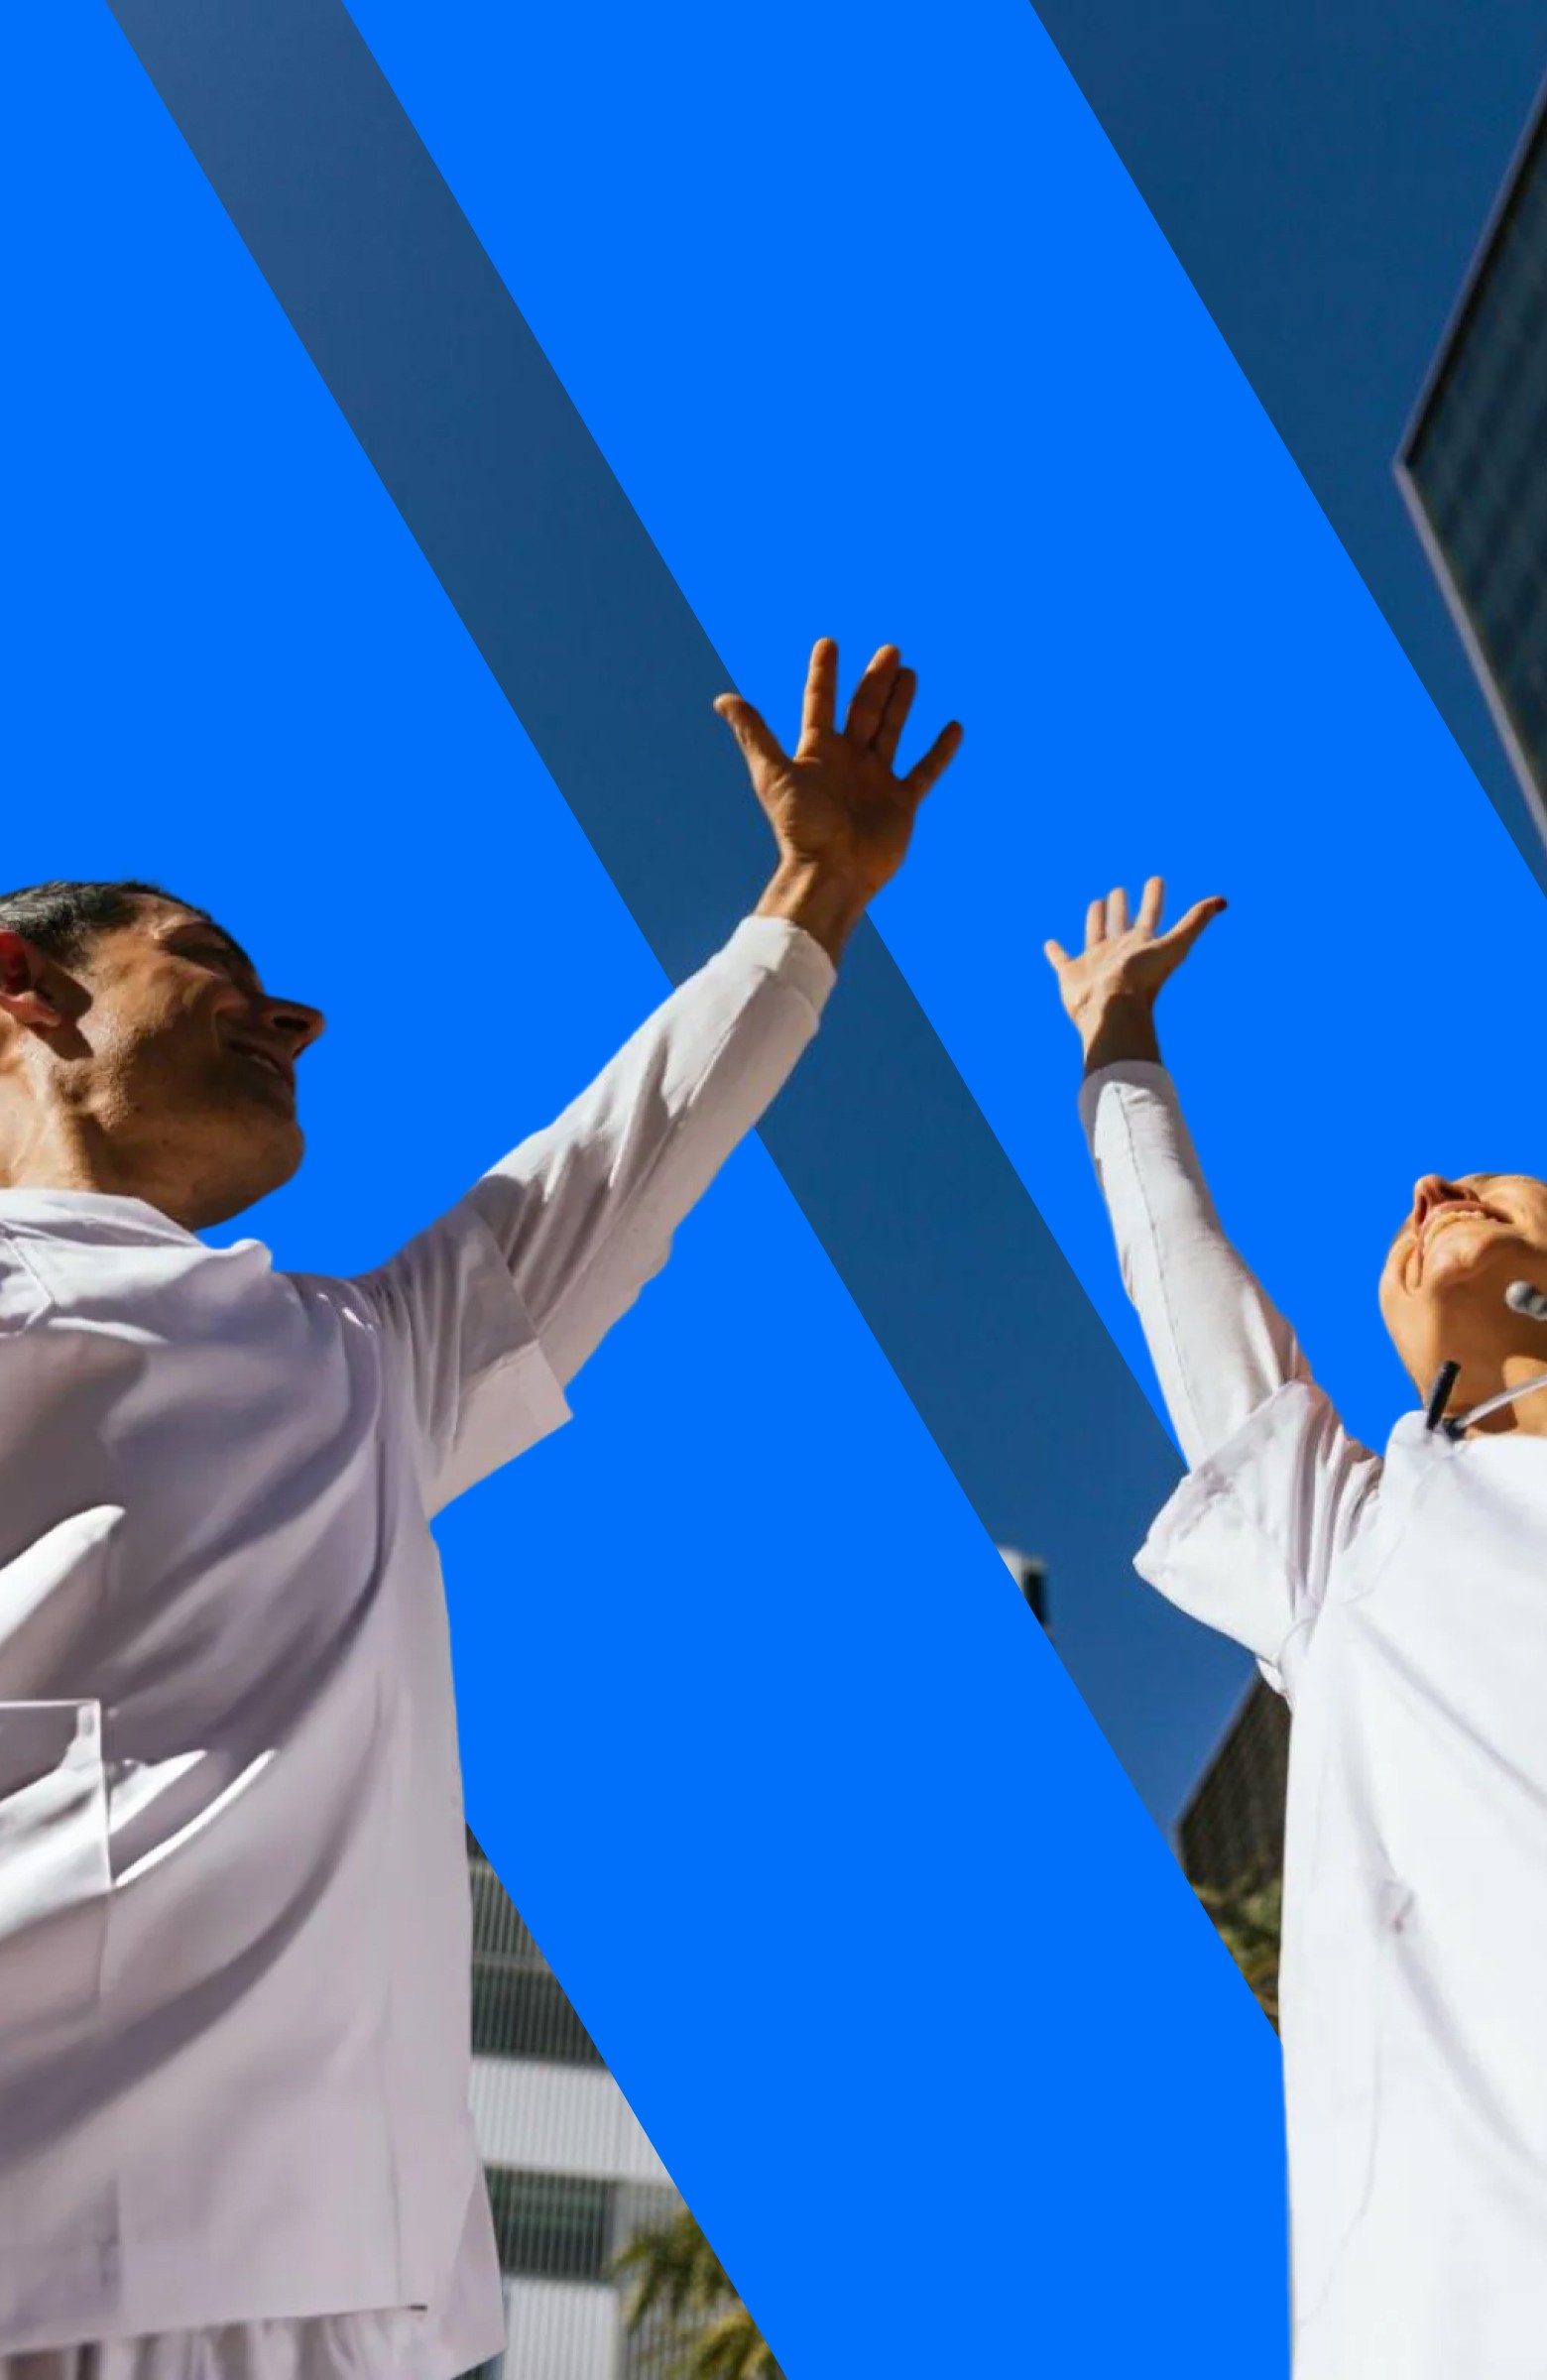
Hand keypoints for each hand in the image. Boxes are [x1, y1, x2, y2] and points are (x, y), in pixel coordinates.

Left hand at [716, 638, 962, 962]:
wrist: (832, 872)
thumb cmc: (801, 826)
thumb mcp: (774, 775)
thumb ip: (754, 735)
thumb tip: (723, 699)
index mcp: (818, 752)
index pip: (820, 703)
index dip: (824, 674)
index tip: (828, 642)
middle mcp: (848, 761)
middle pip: (864, 710)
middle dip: (875, 680)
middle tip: (890, 650)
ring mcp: (876, 780)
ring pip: (892, 731)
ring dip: (901, 703)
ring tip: (911, 673)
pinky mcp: (901, 802)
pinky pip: (925, 771)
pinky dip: (939, 751)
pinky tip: (953, 726)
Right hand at [1044, 879, 1225, 1071]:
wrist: (1111, 1010)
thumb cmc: (1142, 980)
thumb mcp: (1175, 945)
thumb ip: (1195, 921)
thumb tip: (1223, 900)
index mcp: (1141, 945)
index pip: (1151, 915)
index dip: (1155, 896)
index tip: (1156, 879)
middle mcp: (1119, 952)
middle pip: (1121, 923)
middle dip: (1122, 906)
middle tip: (1120, 890)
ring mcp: (1095, 963)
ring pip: (1094, 935)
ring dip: (1095, 920)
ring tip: (1095, 904)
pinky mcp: (1071, 975)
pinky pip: (1061, 961)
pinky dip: (1055, 953)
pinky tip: (1050, 944)